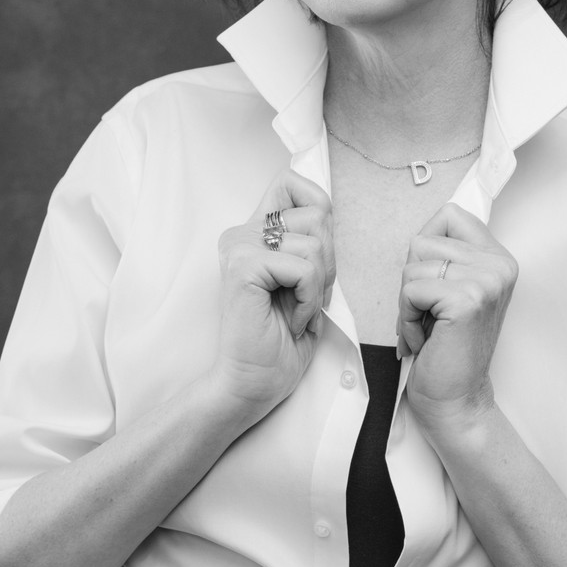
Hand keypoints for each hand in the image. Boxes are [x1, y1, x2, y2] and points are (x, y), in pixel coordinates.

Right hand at [214, 171, 334, 415]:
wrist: (253, 384)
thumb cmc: (280, 341)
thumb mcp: (307, 281)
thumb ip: (310, 243)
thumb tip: (326, 213)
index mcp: (255, 232)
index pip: (292, 182)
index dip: (318, 207)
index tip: (317, 254)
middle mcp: (242, 232)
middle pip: (317, 214)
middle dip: (328, 262)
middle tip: (306, 297)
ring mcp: (239, 246)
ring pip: (314, 244)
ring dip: (318, 288)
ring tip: (295, 312)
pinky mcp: (242, 266)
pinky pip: (304, 267)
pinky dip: (309, 299)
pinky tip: (290, 320)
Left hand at [398, 204, 517, 434]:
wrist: (455, 398)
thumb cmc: (445, 348)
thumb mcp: (451, 291)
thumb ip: (446, 257)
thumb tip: (419, 234)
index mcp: (498, 258)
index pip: (449, 214)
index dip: (426, 247)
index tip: (432, 285)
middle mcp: (499, 265)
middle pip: (422, 240)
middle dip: (412, 280)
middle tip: (429, 314)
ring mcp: (486, 281)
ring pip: (413, 265)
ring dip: (407, 302)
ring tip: (427, 328)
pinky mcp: (467, 300)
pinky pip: (411, 289)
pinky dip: (406, 317)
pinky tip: (425, 338)